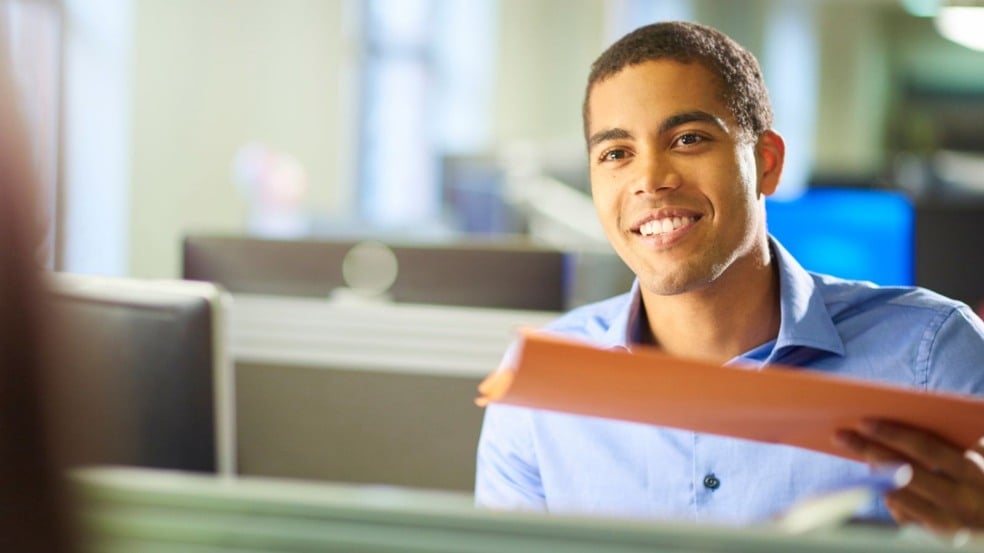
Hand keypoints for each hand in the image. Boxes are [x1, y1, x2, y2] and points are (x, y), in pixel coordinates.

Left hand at [834, 419, 983, 532]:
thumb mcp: (983, 457)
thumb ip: (958, 439)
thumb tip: (911, 414)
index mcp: (975, 471)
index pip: (926, 448)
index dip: (893, 434)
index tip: (864, 422)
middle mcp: (962, 500)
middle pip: (904, 470)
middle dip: (869, 450)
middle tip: (842, 436)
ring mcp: (951, 524)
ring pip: (899, 496)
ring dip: (877, 475)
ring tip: (863, 457)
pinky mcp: (940, 540)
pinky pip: (905, 518)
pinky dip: (892, 498)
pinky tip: (884, 485)